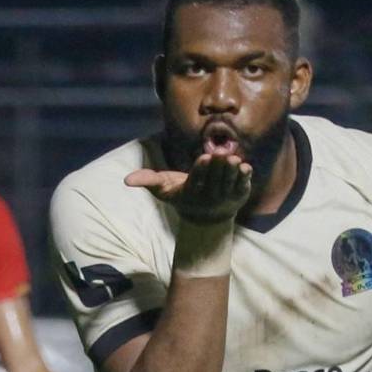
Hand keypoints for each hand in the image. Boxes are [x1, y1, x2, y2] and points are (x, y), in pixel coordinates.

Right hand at [125, 153, 251, 225]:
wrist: (207, 218)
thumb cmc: (183, 196)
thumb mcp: (164, 190)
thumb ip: (148, 181)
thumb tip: (126, 180)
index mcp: (191, 192)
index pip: (196, 180)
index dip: (201, 169)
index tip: (204, 157)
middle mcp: (209, 196)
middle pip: (214, 179)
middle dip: (218, 166)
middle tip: (222, 152)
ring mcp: (225, 197)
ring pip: (228, 183)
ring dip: (231, 171)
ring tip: (233, 159)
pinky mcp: (238, 195)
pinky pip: (242, 186)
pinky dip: (244, 177)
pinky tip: (245, 167)